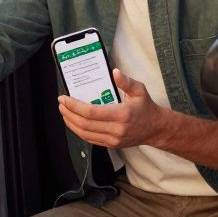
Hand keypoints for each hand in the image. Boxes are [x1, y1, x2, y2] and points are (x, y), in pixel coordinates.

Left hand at [58, 68, 173, 148]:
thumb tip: (115, 72)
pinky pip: (90, 139)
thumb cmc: (146, 107)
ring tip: (64, 112)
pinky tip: (73, 122)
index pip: (91, 112)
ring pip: (85, 133)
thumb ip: (126, 81)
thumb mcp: (139, 90)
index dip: (74, 106)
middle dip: (69, 113)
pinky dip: (78, 131)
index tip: (64, 98)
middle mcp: (117, 129)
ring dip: (71, 123)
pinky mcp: (111, 144)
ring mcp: (113, 139)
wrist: (155, 128)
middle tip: (61, 103)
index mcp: (122, 114)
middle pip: (85, 124)